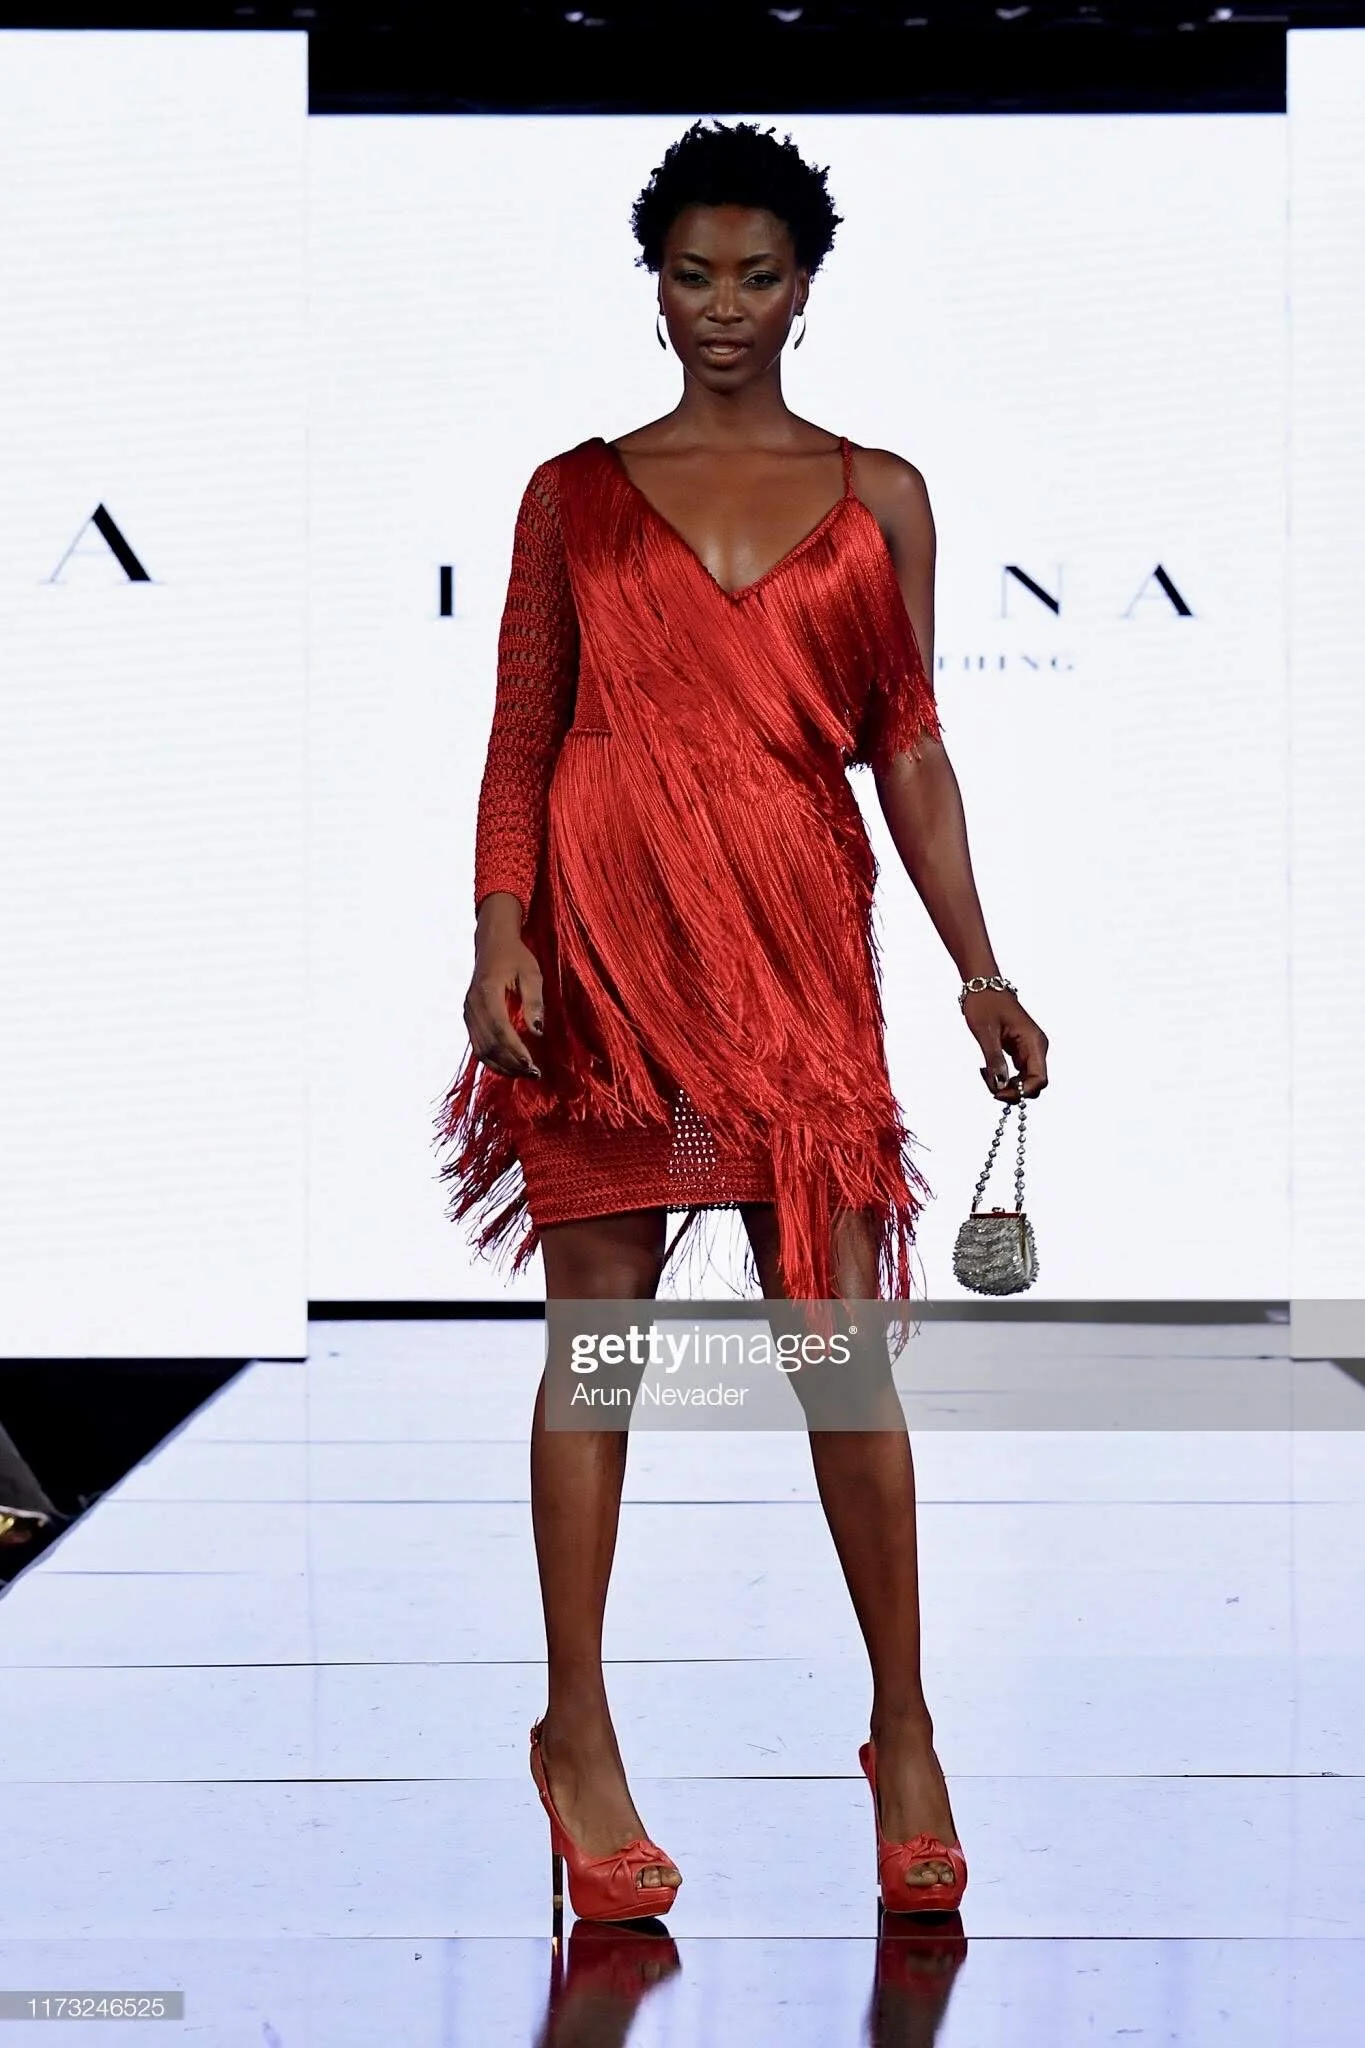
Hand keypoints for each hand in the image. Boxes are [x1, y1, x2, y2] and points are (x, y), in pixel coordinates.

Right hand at [464, 898, 544, 1079]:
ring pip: (481, 1049)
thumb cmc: (516, 956)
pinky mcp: (469, 1017)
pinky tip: (510, 1066)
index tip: (533, 1065)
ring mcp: (468, 1013)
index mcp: (487, 992)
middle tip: (534, 1074)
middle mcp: (472, 1005)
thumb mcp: (532, 974)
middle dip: (511, 1063)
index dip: (516, 1051)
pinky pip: (478, 1045)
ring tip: (524, 1074)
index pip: (500, 1029)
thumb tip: (537, 1032)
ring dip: (502, 1066)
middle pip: (489, 1044)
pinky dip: (493, 1059)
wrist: (492, 943)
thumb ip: (534, 1002)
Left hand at [962, 989, 1048, 1101]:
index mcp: (1034, 1042)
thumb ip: (994, 1059)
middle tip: (989, 1085)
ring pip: (1025, 1080)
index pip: (1039, 1079)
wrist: (983, 985)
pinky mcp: (1020, 1050)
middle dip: (1013, 1091)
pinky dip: (1003, 1076)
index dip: (1021, 1092)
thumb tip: (1000, 1085)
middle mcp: (1036, 1047)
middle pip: (1033, 1083)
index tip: (998, 1093)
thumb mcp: (986, 1033)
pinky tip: (988, 1070)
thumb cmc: (985, 1003)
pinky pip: (1017, 1072)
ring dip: (1007, 1085)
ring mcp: (1029, 1049)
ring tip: (985, 1074)